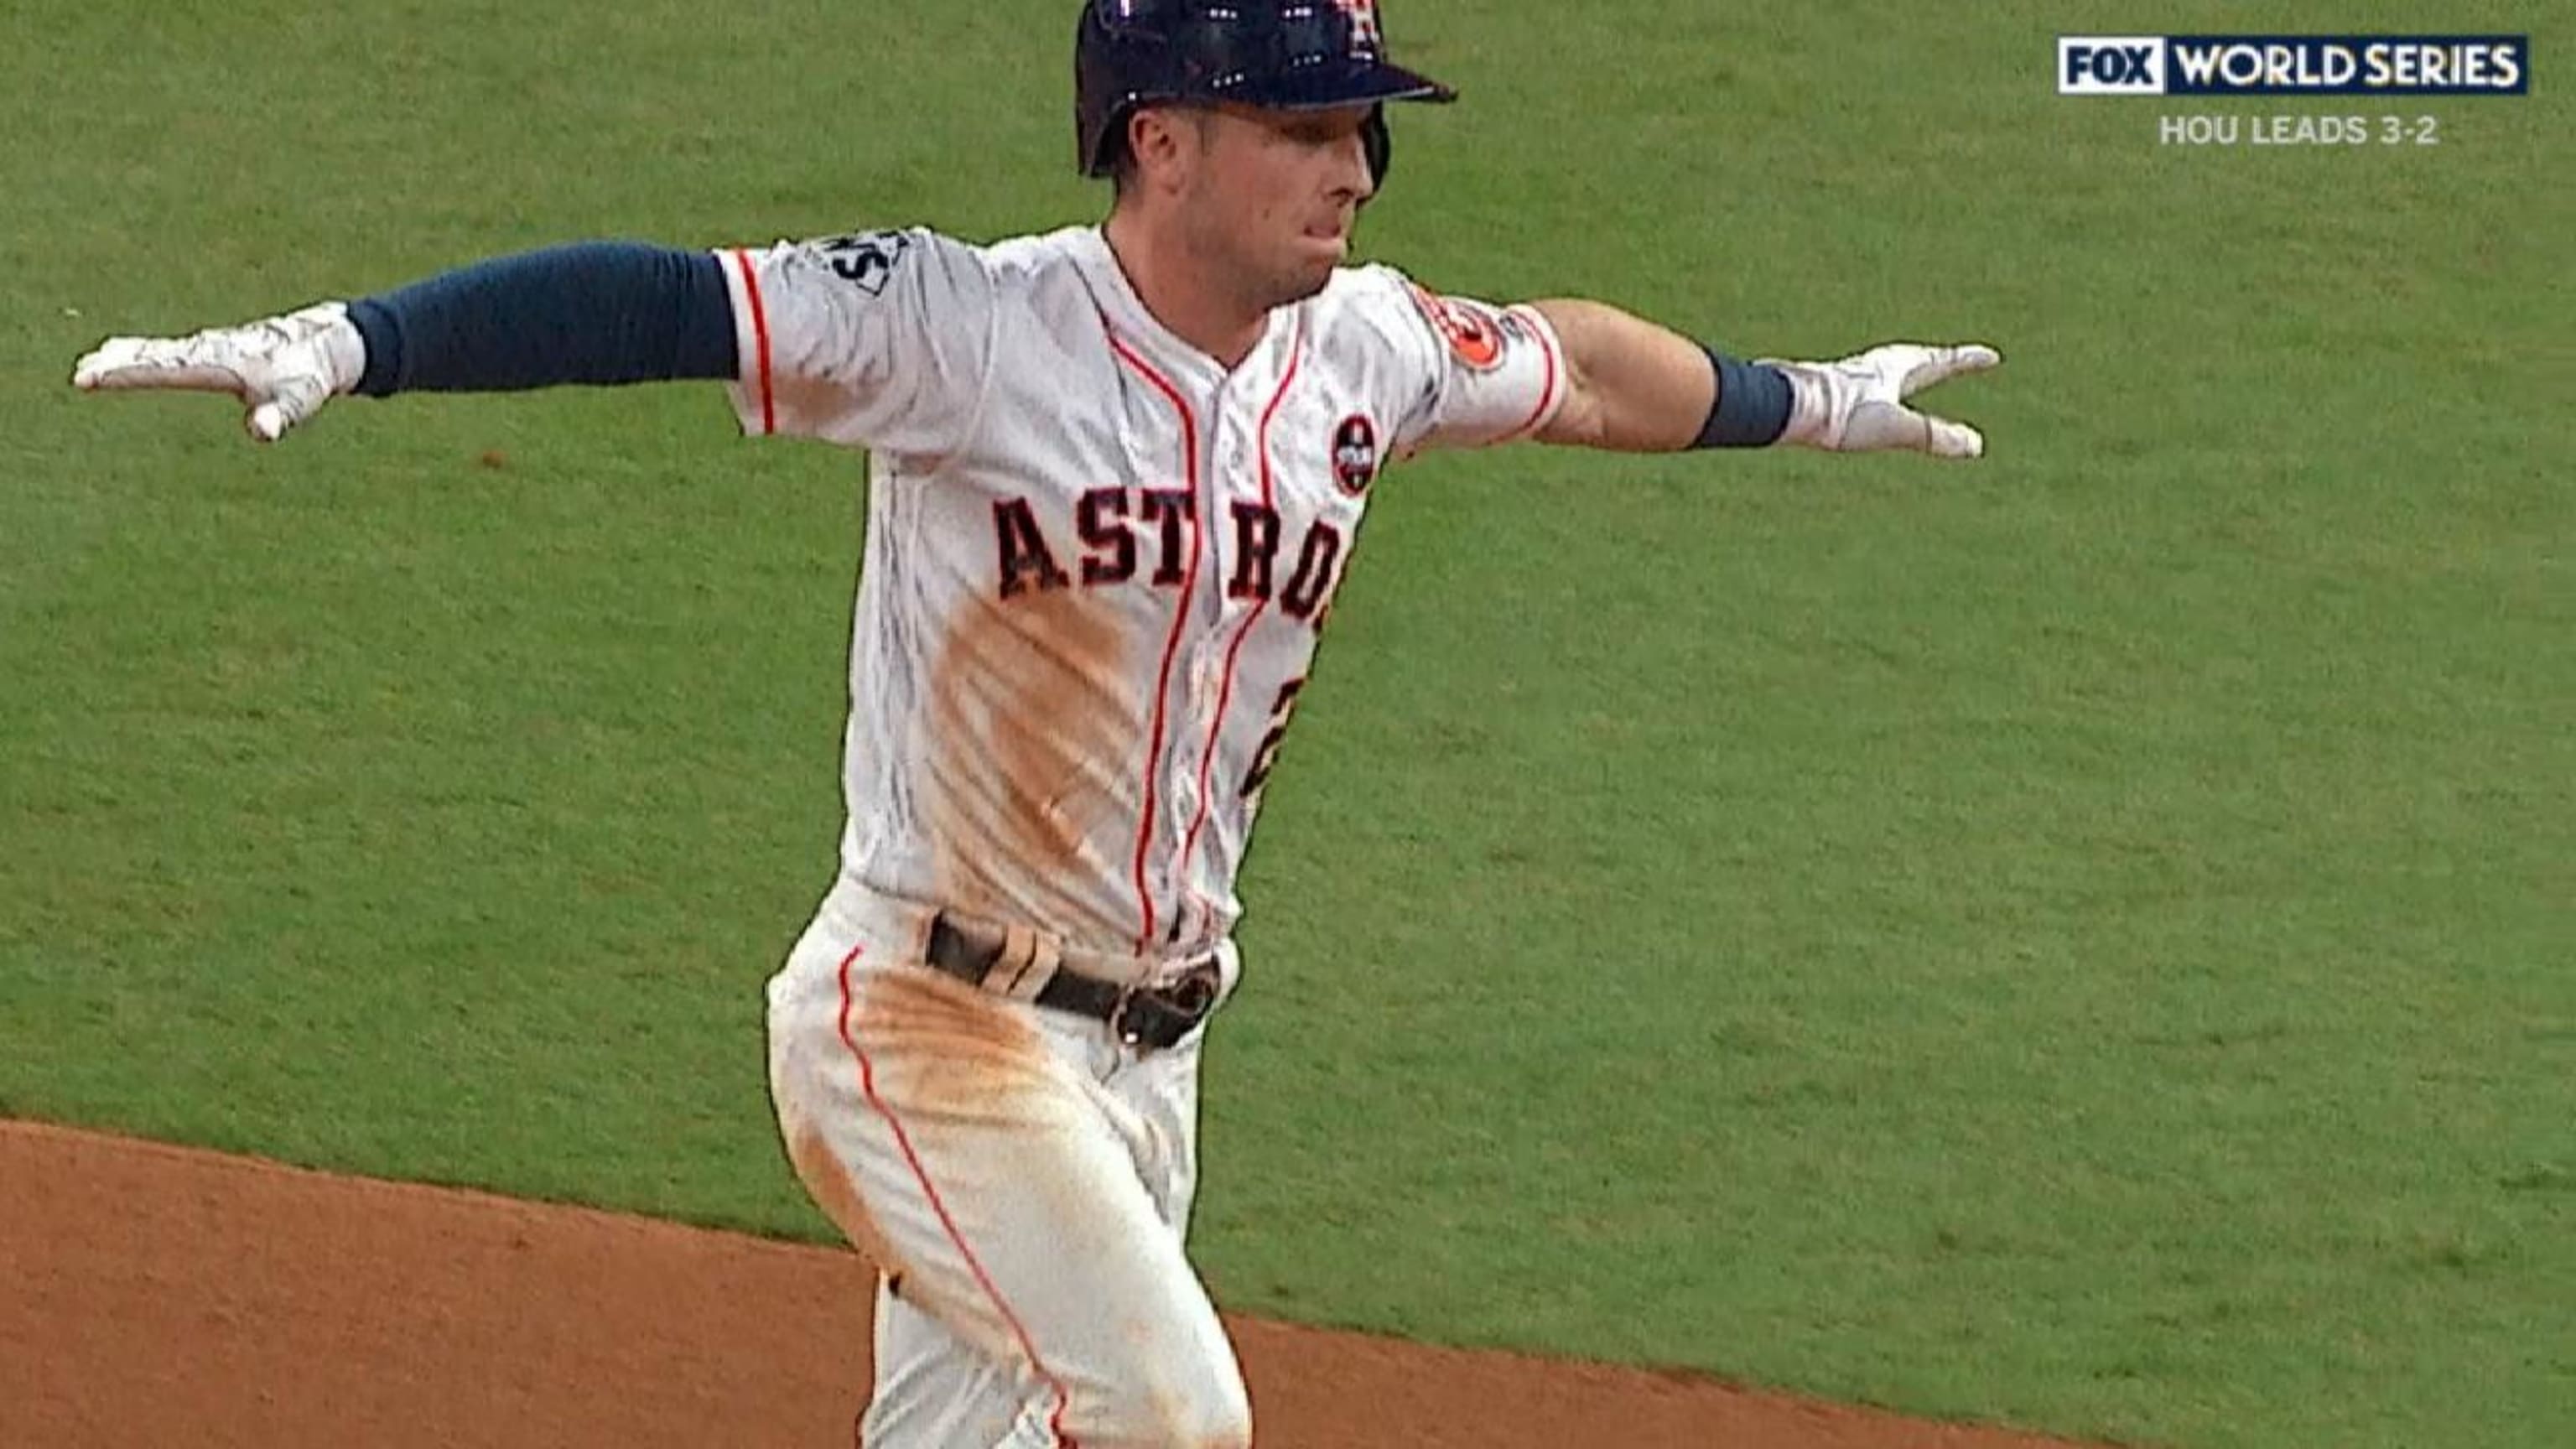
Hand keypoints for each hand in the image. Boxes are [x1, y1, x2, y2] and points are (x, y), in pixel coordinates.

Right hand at [71, 302, 365, 442]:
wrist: (321, 346)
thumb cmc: (307, 378)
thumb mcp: (298, 401)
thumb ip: (280, 416)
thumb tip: (262, 431)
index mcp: (219, 362)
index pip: (163, 369)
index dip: (126, 373)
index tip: (91, 376)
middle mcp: (207, 350)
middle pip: (153, 356)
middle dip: (116, 364)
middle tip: (80, 372)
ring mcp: (207, 347)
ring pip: (157, 350)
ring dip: (123, 356)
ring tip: (91, 362)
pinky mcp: (211, 349)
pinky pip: (168, 350)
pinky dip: (141, 351)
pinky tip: (123, 353)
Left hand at [1768, 342, 2000, 458]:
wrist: (1789, 406)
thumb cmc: (1841, 413)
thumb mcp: (1895, 427)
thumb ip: (1934, 435)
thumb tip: (1975, 446)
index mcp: (1895, 370)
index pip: (1941, 362)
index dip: (1967, 361)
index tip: (1991, 357)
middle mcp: (1872, 367)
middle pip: (1912, 358)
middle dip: (1934, 359)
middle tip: (1947, 358)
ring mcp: (1849, 376)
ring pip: (1882, 368)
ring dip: (1900, 368)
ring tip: (1902, 373)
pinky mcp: (1827, 388)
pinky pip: (1860, 383)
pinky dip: (1873, 384)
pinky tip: (1856, 394)